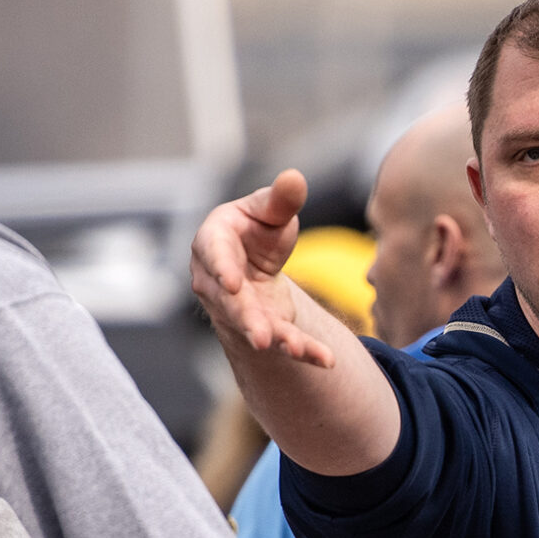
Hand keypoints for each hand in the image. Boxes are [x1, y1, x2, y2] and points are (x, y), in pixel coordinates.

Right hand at [189, 172, 335, 368]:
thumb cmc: (256, 228)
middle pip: (231, 302)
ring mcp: (237, 309)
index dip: (221, 269)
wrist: (256, 260)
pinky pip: (284, 339)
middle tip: (261, 337)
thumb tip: (294, 178)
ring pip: (255, 325)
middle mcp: (217, 282)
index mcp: (213, 243)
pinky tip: (325, 359)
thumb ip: (281, 200)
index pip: (214, 256)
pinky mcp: (263, 326)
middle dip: (247, 319)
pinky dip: (305, 350)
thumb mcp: (269, 211)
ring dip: (276, 339)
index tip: (231, 285)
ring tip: (296, 350)